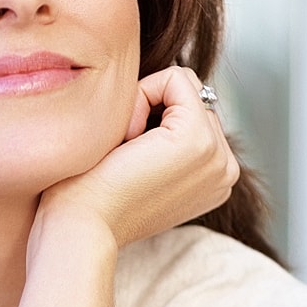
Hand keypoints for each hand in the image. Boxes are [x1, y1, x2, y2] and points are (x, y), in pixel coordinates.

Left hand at [15, 66, 237, 306]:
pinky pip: (175, 79)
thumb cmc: (92, 197)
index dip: (150, 118)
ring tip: (125, 149)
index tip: (126, 156)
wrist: (81, 226)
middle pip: (190, 97)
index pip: (192, 113)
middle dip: (150, 109)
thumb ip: (163, 137)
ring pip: (183, 85)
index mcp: (214, 178)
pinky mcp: (199, 139)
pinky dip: (140, 96)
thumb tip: (164, 92)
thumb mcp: (142, 165)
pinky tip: (126, 138)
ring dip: (143, 105)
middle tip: (123, 153)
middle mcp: (225, 169)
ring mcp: (218, 156)